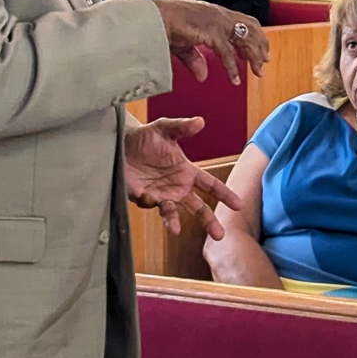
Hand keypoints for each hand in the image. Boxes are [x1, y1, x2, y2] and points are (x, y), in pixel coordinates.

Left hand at [124, 117, 242, 240]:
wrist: (118, 144)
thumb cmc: (144, 136)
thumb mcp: (164, 129)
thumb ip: (182, 127)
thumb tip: (200, 122)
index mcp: (187, 172)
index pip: (210, 185)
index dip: (224, 195)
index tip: (238, 205)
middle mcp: (176, 188)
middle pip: (198, 208)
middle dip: (209, 222)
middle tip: (219, 235)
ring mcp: (160, 195)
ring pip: (172, 213)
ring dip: (174, 222)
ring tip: (175, 230)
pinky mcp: (142, 197)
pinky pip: (148, 204)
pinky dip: (149, 201)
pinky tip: (147, 195)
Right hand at [151, 0, 270, 84]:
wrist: (151, 17)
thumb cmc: (163, 26)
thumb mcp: (183, 45)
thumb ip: (195, 60)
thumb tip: (203, 77)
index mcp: (214, 14)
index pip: (242, 22)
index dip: (254, 36)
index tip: (260, 50)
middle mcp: (219, 15)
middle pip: (250, 28)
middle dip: (260, 45)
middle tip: (265, 62)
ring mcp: (216, 21)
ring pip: (245, 38)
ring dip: (253, 56)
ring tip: (258, 72)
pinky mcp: (210, 31)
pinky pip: (227, 52)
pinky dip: (233, 67)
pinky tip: (235, 80)